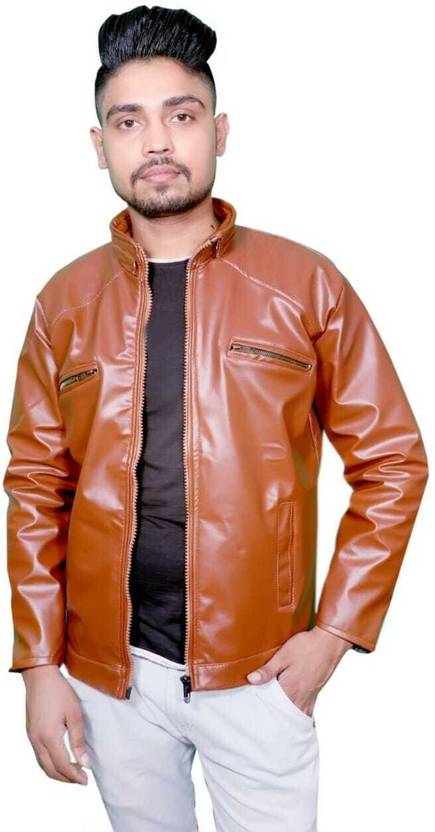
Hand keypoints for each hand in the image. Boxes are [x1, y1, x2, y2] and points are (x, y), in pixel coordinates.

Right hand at [23, 666, 89, 783]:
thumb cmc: (59, 692)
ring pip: (43, 765)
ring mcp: (32, 738)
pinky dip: (50, 764)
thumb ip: (78, 740)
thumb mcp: (74, 714)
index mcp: (49, 737)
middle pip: (51, 770)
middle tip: (81, 779)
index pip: (63, 766)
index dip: (75, 776)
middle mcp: (37, 741)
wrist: (40, 677)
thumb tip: (84, 762)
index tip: (86, 780)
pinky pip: (39, 756)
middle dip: (66, 779)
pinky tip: (60, 760)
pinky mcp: (30, 733)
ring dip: (58, 773)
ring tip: (73, 772)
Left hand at [246, 626, 352, 716]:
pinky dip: (299, 710)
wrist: (330, 641)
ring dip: (287, 713)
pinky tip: (293, 705)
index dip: (263, 708)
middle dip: (275, 714)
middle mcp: (301, 696)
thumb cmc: (307, 646)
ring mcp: (310, 696)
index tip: (255, 708)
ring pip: (296, 712)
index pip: (273, 706)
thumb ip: (267, 670)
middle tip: (264, 713)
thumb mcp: (283, 655)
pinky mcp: (316, 692)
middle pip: (285, 713)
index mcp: (290, 689)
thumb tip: (251, 680)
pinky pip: (306, 708)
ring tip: (277, 711)